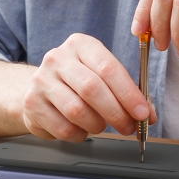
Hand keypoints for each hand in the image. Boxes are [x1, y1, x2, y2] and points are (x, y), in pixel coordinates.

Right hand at [21, 33, 155, 141]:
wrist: (40, 87)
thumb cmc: (78, 80)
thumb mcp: (100, 73)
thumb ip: (125, 90)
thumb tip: (147, 114)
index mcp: (80, 44)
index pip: (108, 68)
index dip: (129, 94)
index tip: (142, 112)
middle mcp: (58, 58)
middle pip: (92, 89)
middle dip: (116, 113)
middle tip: (129, 126)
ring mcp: (42, 80)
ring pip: (77, 111)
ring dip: (97, 125)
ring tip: (101, 125)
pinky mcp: (32, 104)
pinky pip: (63, 128)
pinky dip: (80, 134)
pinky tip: (82, 128)